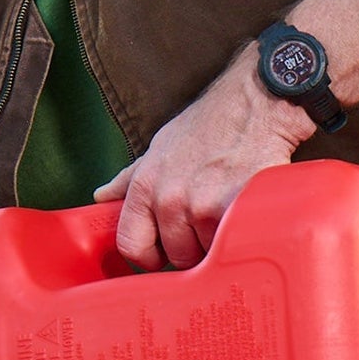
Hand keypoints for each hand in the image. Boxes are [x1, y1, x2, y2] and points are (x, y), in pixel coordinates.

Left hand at [94, 48, 313, 269]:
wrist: (256, 102)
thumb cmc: (209, 125)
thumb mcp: (161, 148)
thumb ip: (130, 179)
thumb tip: (102, 198)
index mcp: (145, 186)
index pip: (131, 245)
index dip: (149, 256)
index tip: (164, 253)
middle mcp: (170, 199)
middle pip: (178, 257)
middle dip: (195, 247)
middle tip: (210, 220)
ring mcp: (204, 206)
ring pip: (210, 254)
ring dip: (222, 241)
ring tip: (231, 209)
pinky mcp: (238, 209)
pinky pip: (235, 245)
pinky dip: (243, 236)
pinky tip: (247, 213)